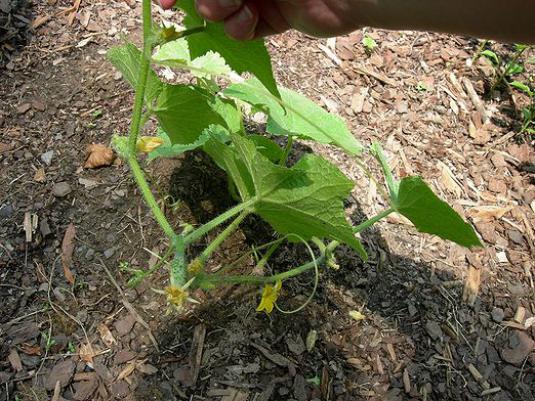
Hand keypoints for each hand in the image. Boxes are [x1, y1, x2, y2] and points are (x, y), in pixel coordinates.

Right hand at [158, 0, 365, 39]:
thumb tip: (197, 2)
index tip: (163, 2)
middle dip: (204, 0)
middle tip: (217, 4)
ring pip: (220, 12)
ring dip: (220, 14)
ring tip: (237, 9)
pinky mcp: (272, 19)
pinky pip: (242, 31)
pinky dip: (240, 30)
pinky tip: (251, 21)